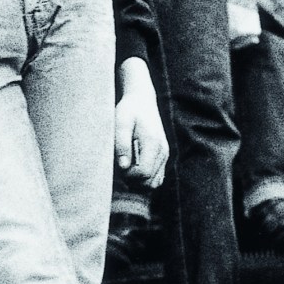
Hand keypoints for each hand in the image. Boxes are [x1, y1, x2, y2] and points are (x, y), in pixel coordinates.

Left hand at [115, 58, 168, 189]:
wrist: (142, 101)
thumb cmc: (129, 111)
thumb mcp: (121, 123)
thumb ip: (121, 144)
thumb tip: (123, 167)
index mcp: (153, 143)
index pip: (143, 173)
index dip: (128, 176)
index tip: (119, 166)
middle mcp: (162, 151)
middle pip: (149, 182)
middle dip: (133, 181)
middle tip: (121, 167)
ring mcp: (164, 155)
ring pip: (154, 183)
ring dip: (139, 182)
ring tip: (127, 169)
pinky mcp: (163, 157)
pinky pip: (157, 178)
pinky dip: (145, 179)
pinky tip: (134, 169)